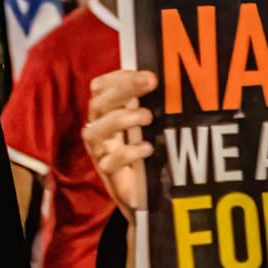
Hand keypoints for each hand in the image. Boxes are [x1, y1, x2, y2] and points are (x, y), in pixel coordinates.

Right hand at [83, 69, 156, 214]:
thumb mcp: (148, 125)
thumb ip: (150, 103)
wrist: (145, 194)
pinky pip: (109, 162)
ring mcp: (100, 152)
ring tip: (147, 117)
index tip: (146, 74)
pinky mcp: (108, 174)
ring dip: (121, 119)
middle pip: (99, 104)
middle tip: (151, 82)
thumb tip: (172, 79)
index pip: (101, 87)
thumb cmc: (146, 151)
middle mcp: (98, 129)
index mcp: (107, 112)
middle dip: (123, 89)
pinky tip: (147, 148)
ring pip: (95, 132)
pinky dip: (128, 153)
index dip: (119, 77)